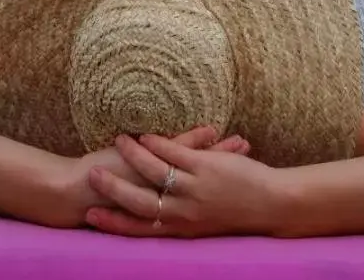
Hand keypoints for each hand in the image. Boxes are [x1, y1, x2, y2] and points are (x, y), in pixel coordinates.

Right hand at [85, 133, 282, 237]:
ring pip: (154, 171)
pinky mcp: (205, 167)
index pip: (140, 227)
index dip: (113, 222)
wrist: (273, 206)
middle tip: (92, 179)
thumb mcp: (202, 226)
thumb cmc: (238, 216)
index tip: (90, 216)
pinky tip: (145, 135)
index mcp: (181, 228)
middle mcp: (183, 212)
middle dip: (112, 191)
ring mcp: (193, 188)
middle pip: (139, 201)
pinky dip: (158, 144)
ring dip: (132, 156)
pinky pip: (174, 153)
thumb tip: (157, 216)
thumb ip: (179, 219)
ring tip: (116, 144)